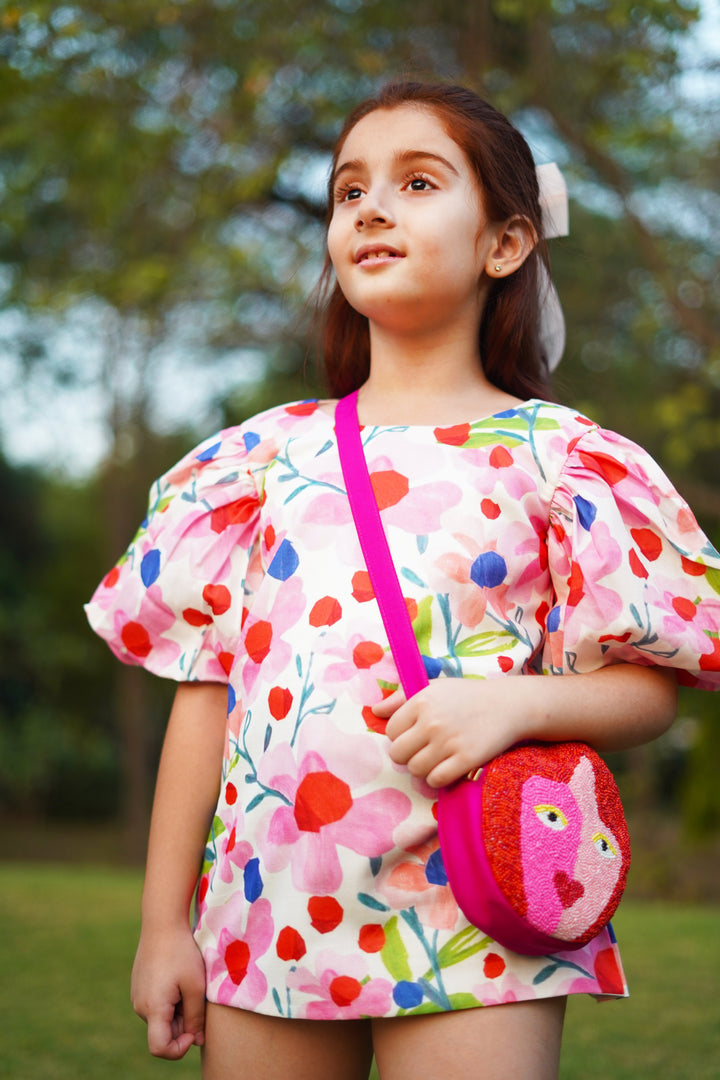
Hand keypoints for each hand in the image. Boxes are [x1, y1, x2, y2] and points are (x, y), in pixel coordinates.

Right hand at [131, 924, 206, 1059]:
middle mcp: (140, 1007)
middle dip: (183, 1024)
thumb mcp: (195, 986)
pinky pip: (157, 1005)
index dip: (179, 1049)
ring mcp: (137, 996)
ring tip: (187, 983)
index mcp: (152, 1008)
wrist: (161, 923)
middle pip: (164, 1032)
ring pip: (162, 1018)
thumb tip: (197, 1040)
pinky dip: (171, 1000)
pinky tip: (178, 978)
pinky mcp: (139, 987)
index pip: (159, 1049)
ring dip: (178, 1010)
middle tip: (196, 996)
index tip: (194, 1031)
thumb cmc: (181, 952)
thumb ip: (196, 1017)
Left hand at [374, 678, 533, 787]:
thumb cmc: (467, 696)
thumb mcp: (433, 687)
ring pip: (415, 770)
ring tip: (437, 758)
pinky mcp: (466, 760)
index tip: (415, 735)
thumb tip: (375, 710)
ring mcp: (449, 742)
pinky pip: (436, 780)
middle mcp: (432, 722)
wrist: (508, 705)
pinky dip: (438, 779)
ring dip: (423, 768)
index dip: (401, 736)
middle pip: (398, 754)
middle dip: (407, 755)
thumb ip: (401, 698)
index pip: (391, 731)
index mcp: (421, 701)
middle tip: (423, 750)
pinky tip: (448, 768)